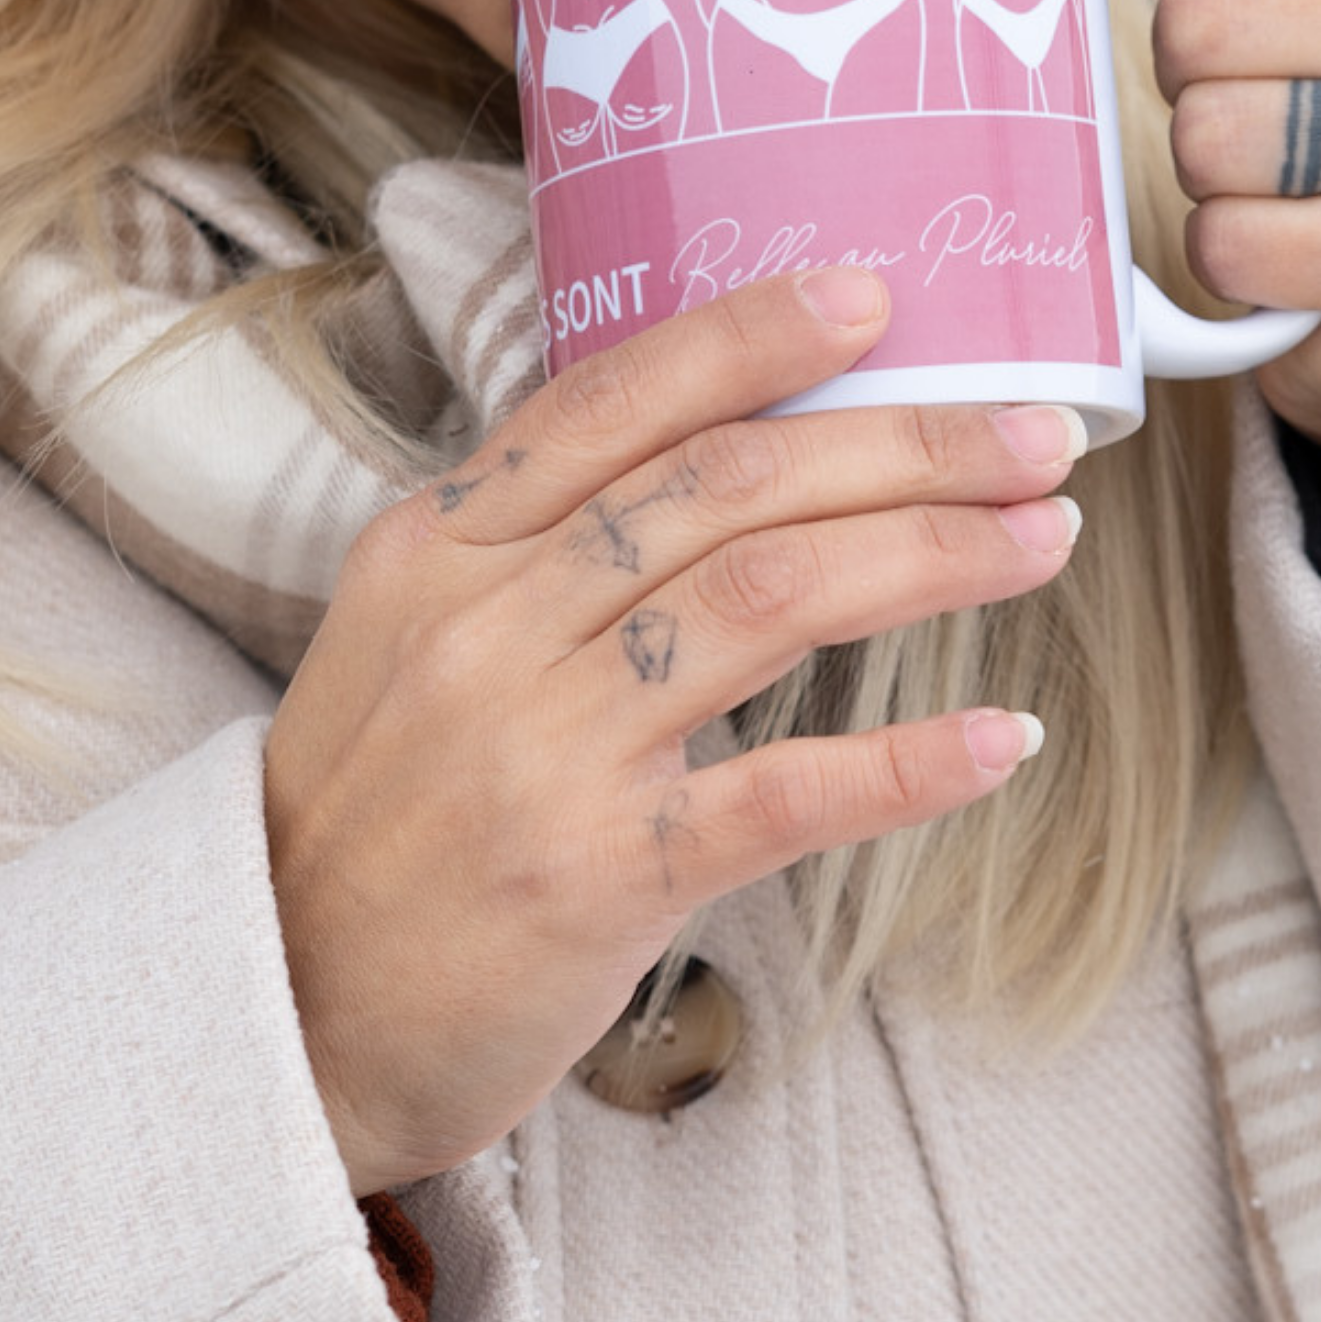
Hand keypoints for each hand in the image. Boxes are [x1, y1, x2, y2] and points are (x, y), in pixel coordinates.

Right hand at [262, 269, 1080, 1192]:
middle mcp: (487, 627)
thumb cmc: (373, 833)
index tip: (875, 300)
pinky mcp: (596, 875)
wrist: (278, 1021)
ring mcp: (541, 748)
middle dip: (904, 445)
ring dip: (929, 555)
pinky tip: (1001, 738)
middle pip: (728, 485)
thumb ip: (536, 558)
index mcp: (440, 551)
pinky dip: (905, 761)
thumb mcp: (410, 651)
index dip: (752, 339)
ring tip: (1043, 535)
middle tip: (1037, 433)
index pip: (616, 403)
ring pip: (768, 598)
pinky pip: (782, 794)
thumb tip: (712, 471)